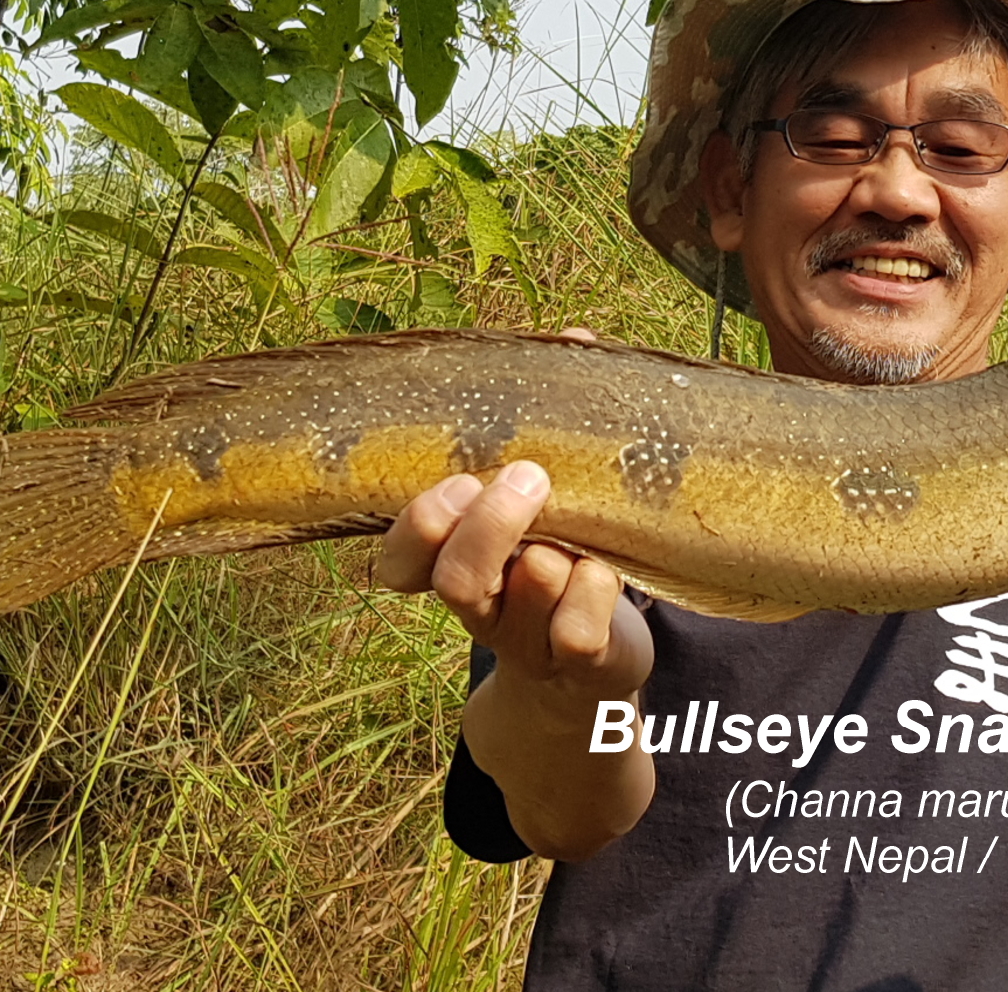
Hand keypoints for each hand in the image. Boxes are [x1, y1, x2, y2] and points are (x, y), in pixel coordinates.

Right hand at [375, 328, 651, 706]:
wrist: (592, 667)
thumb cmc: (565, 549)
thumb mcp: (554, 489)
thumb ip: (554, 420)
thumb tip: (575, 340)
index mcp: (453, 558)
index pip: (399, 558)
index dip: (419, 527)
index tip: (460, 481)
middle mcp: (478, 603)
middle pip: (456, 578)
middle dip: (491, 525)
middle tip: (530, 479)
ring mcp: (522, 637)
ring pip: (531, 587)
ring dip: (563, 551)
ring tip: (584, 537)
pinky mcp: (575, 662)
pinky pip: (577, 629)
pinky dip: (597, 594)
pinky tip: (609, 576)